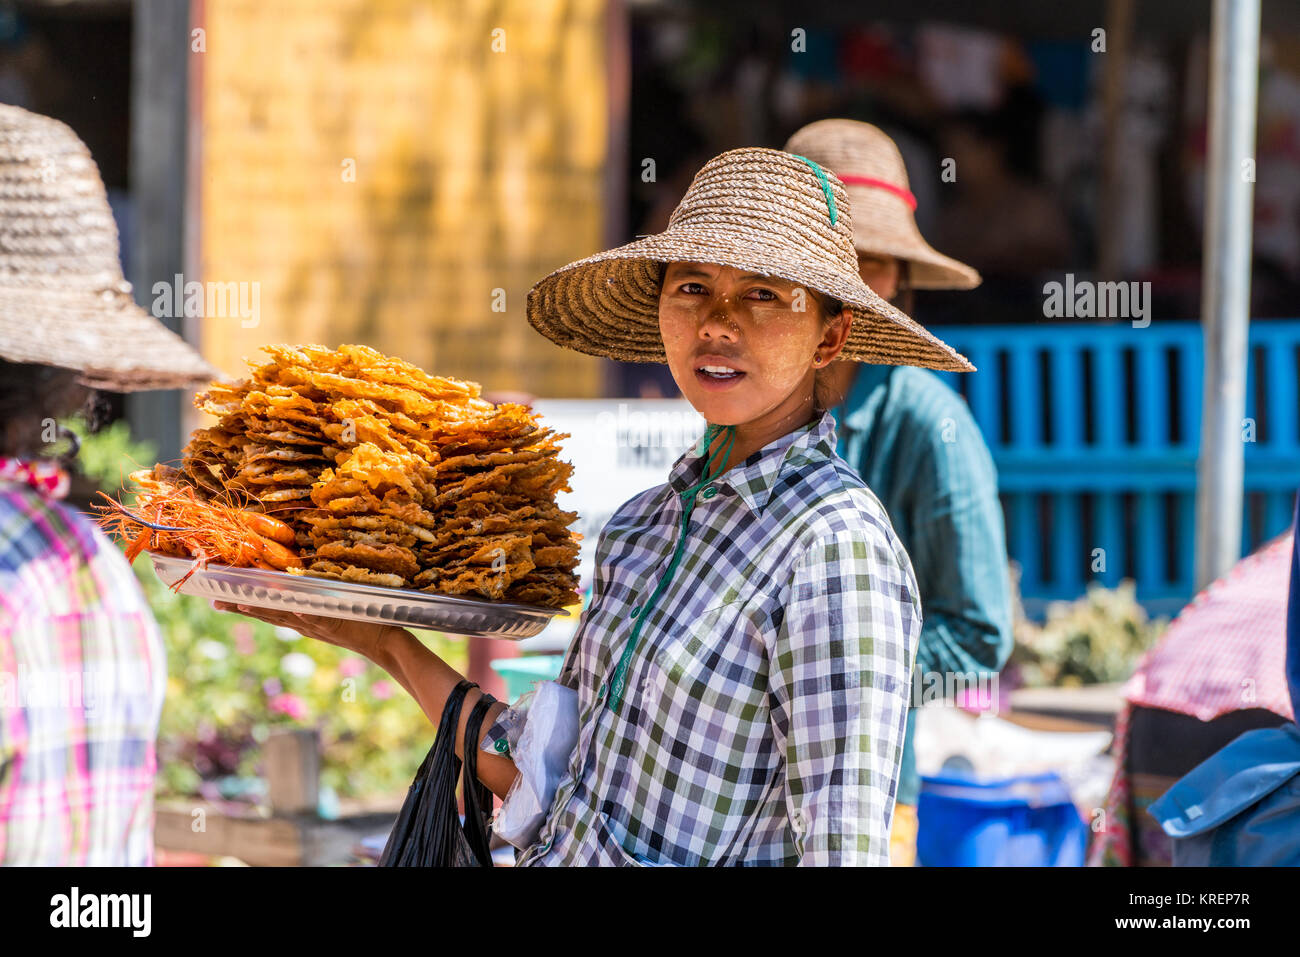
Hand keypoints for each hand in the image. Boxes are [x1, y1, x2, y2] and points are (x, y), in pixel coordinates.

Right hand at [211, 601, 398, 663]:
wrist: (383, 642)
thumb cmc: (358, 622)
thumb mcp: (329, 611)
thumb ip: (312, 602)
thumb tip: (294, 584)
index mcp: (300, 618)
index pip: (266, 610)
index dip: (242, 603)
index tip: (216, 597)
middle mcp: (304, 623)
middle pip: (268, 614)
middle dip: (241, 606)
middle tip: (215, 601)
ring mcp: (319, 624)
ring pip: (288, 617)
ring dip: (266, 610)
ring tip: (242, 602)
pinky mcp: (338, 623)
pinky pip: (320, 618)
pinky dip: (307, 614)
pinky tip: (294, 608)